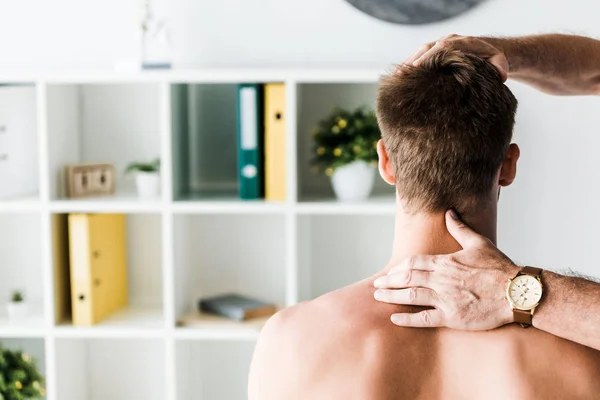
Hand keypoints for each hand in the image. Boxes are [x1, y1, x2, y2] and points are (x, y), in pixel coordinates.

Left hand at [373, 210, 519, 329]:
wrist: (518, 291)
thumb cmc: (500, 267)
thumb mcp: (479, 243)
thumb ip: (460, 228)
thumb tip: (449, 212)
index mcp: (446, 262)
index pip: (413, 263)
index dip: (398, 268)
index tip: (389, 272)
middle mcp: (442, 280)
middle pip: (407, 278)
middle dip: (389, 282)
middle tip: (376, 286)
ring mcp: (446, 299)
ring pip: (411, 296)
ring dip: (392, 296)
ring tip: (378, 297)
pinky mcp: (453, 317)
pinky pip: (424, 319)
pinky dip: (407, 319)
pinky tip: (394, 318)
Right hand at [403, 34, 508, 81]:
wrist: (486, 51)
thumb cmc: (491, 60)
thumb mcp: (499, 62)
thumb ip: (499, 67)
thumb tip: (499, 75)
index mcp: (462, 43)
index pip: (443, 47)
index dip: (429, 57)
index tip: (418, 67)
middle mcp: (448, 41)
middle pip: (427, 49)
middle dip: (414, 61)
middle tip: (401, 75)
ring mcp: (439, 46)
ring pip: (420, 52)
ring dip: (407, 64)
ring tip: (395, 78)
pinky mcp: (433, 52)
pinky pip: (418, 56)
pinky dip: (408, 65)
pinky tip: (398, 78)